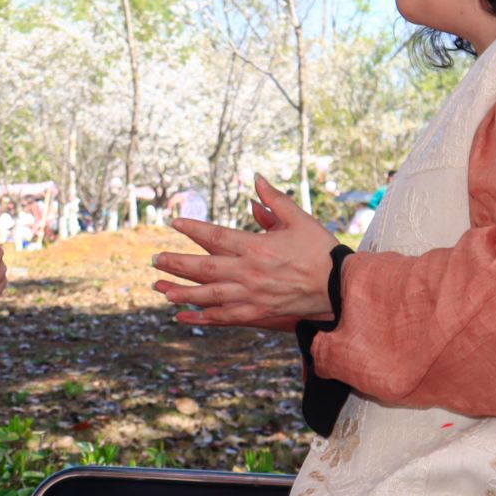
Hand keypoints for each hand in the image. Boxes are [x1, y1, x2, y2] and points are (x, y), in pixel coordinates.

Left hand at [151, 174, 337, 329]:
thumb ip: (273, 200)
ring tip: (160, 288)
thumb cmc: (320, 249)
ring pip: (208, 295)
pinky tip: (182, 316)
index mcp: (257, 247)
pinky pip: (223, 317)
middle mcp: (249, 273)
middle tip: (155, 259)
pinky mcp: (257, 313)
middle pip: (204, 267)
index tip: (175, 222)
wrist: (340, 287)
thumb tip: (256, 178)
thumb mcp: (298, 219)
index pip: (216, 236)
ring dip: (181, 292)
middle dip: (176, 263)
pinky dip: (202, 317)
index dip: (193, 228)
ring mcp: (251, 296)